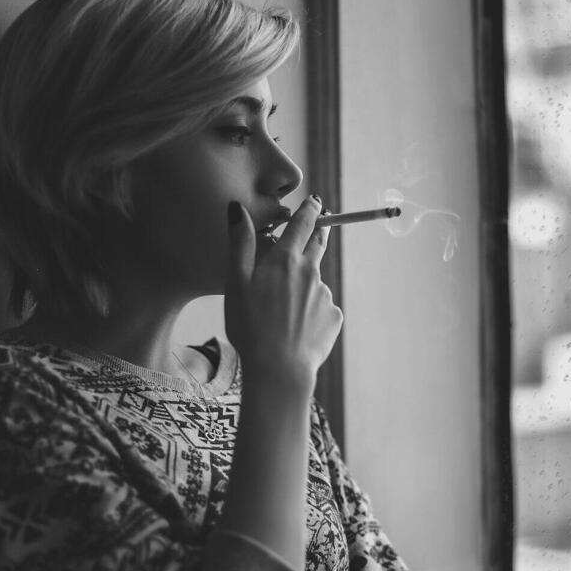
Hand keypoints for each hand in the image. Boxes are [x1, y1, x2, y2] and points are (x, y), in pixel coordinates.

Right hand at [225, 195, 342, 386]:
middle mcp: (311, 272)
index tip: (316, 200)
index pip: (302, 224)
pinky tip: (295, 329)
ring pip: (314, 282)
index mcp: (285, 261)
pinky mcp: (333, 317)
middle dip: (320, 230)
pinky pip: (320, 308)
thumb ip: (239, 244)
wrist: (279, 369)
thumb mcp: (236, 283)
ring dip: (304, 286)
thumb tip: (237, 208)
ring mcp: (325, 295)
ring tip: (282, 312)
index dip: (309, 209)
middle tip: (322, 221)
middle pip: (318, 244)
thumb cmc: (250, 326)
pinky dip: (310, 312)